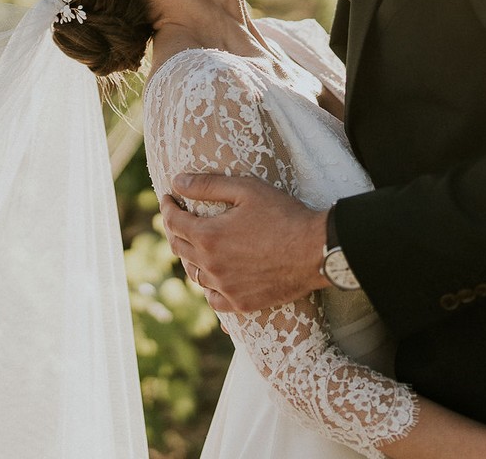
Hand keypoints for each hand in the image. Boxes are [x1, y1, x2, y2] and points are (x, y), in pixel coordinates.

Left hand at [160, 173, 328, 312]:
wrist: (317, 250)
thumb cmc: (284, 215)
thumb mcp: (246, 190)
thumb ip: (207, 186)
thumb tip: (177, 182)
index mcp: (208, 236)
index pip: (174, 221)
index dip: (167, 207)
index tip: (168, 198)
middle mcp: (211, 266)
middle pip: (180, 248)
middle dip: (174, 230)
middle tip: (178, 218)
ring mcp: (226, 288)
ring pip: (194, 274)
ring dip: (190, 257)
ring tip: (195, 245)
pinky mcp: (242, 303)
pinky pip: (213, 299)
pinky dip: (208, 288)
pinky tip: (213, 279)